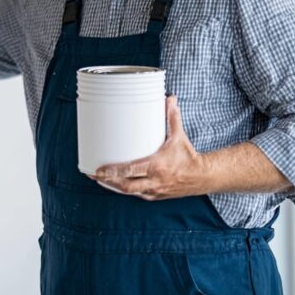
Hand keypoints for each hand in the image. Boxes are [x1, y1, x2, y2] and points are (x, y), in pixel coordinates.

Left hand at [90, 95, 211, 200]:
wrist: (202, 177)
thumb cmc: (188, 156)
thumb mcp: (179, 136)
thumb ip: (172, 118)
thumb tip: (170, 99)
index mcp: (157, 166)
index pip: (130, 171)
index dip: (113, 172)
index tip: (98, 169)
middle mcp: (154, 181)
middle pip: (125, 185)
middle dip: (107, 181)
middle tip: (93, 174)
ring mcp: (154, 191)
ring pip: (129, 192)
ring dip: (113, 186)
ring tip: (99, 178)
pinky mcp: (155, 196)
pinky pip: (136, 194)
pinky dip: (124, 190)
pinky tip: (115, 184)